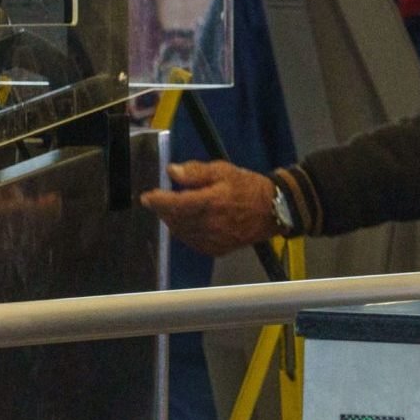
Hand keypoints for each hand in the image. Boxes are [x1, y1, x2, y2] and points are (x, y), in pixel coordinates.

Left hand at [140, 161, 278, 256]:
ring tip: (172, 209)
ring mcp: (213, 240)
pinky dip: (184, 232)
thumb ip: (195, 171)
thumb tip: (171, 172)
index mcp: (211, 202)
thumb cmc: (247, 186)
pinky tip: (186, 222)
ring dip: (172, 221)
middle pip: (175, 219)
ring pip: (181, 232)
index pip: (175, 204)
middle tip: (158, 200)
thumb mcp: (223, 170)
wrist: (273, 210)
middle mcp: (210, 224)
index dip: (158, 201)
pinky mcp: (217, 249)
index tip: (147, 196)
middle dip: (163, 210)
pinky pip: (192, 242)